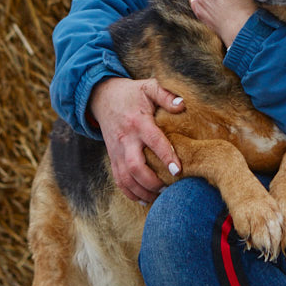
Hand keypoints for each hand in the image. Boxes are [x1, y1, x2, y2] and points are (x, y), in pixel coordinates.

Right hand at [88, 77, 182, 202]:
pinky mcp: (113, 158)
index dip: (166, 156)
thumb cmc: (132, 93)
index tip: (178, 170)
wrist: (103, 97)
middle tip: (169, 187)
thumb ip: (166, 95)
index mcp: (138, 122)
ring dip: (142, 191)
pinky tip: (144, 199)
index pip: (153, 141)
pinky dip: (130, 193)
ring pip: (126, 178)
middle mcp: (126, 139)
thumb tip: (183, 105)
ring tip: (159, 196)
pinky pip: (119, 180)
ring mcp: (117, 151)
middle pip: (135, 166)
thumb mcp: (148, 87)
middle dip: (152, 181)